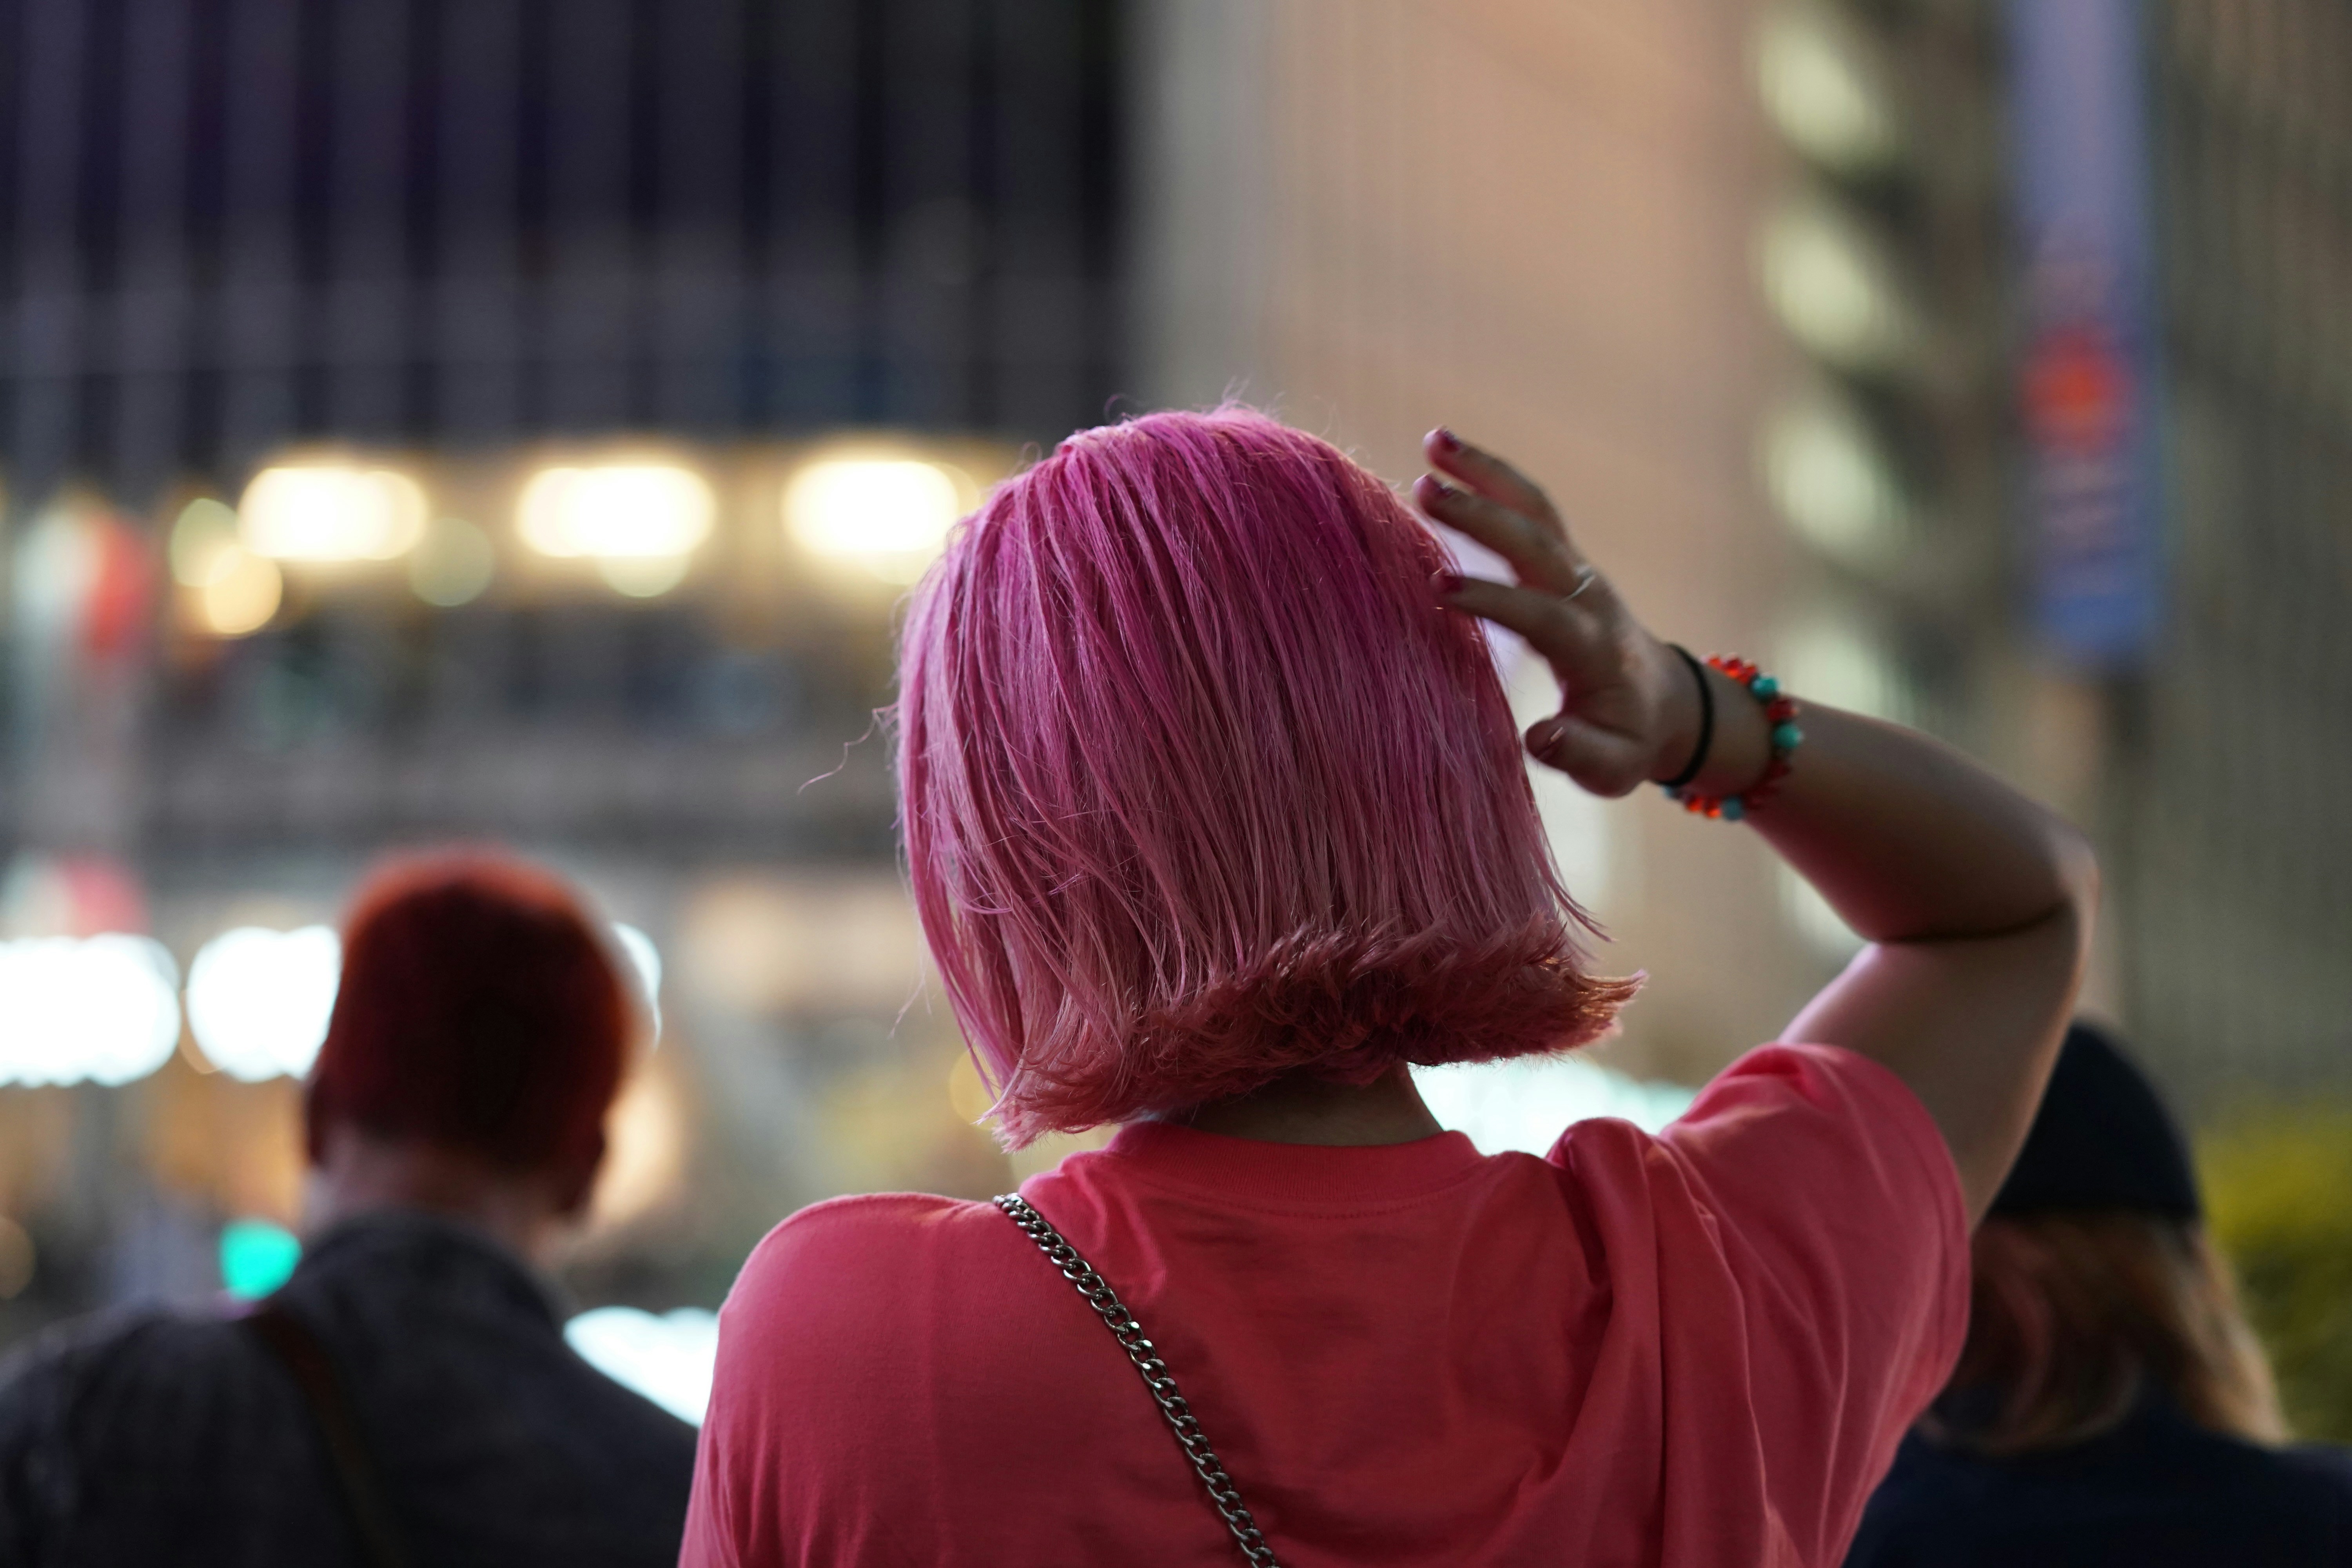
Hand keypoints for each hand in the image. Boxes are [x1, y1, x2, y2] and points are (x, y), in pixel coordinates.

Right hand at [1414, 428, 1694, 797]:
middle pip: (1537, 543)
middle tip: (1424, 490)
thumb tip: (1538, 736)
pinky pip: (1531, 508)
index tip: (1439, 586)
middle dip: (1483, 516)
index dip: (1494, 598)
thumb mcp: (1613, 767)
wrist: (1665, 702)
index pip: (1542, 614)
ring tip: (1434, 440)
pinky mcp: (1563, 557)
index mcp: (1594, 648)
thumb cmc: (1628, 739)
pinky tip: (1447, 452)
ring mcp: (1576, 569)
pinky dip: (1493, 476)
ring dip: (1487, 473)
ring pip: (1536, 510)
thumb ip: (1580, 754)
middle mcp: (1587, 595)